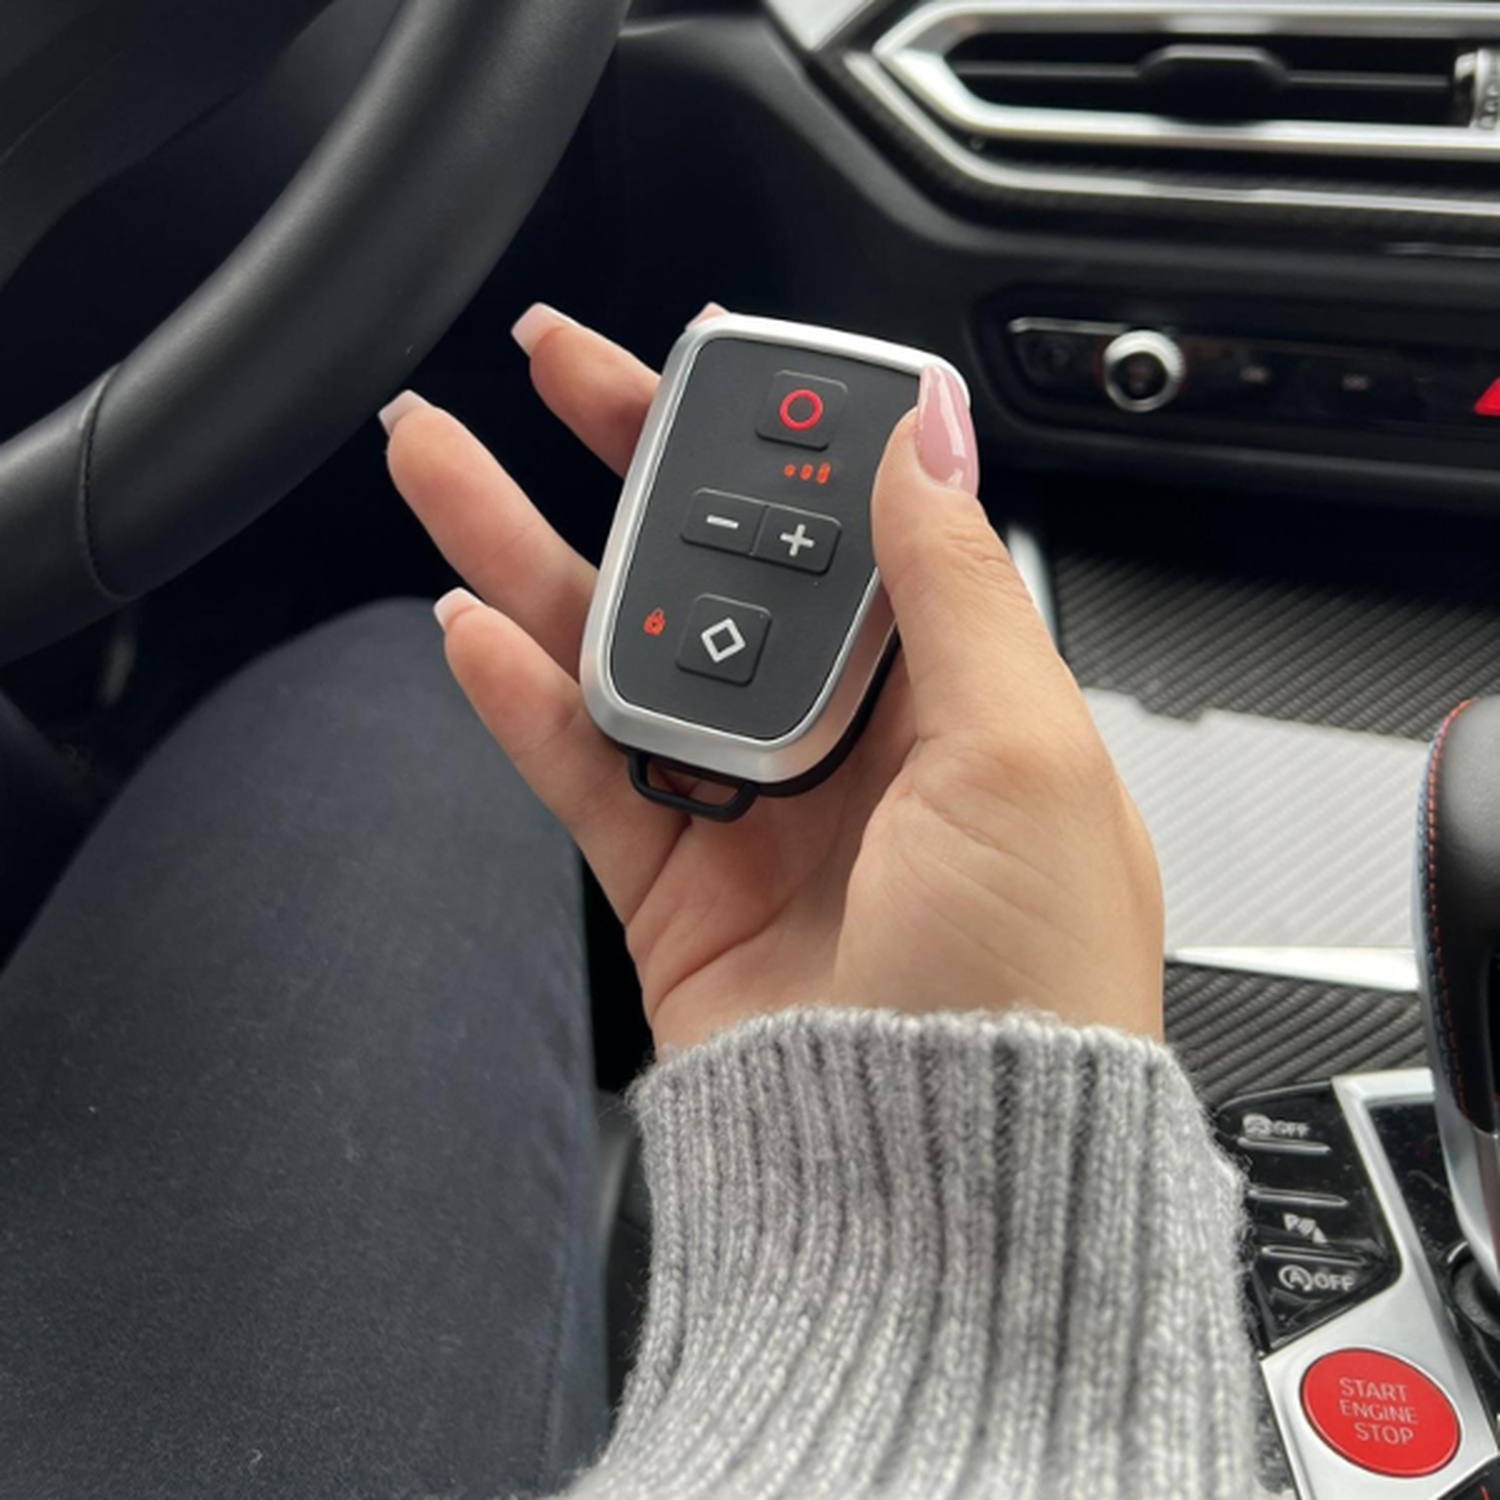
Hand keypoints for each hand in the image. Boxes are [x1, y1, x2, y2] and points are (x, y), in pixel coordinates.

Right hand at [382, 305, 1162, 1049]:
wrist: (944, 1177)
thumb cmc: (1030, 986)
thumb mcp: (1025, 752)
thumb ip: (954, 584)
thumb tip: (925, 443)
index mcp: (951, 694)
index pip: (846, 525)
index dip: (775, 439)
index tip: (712, 362)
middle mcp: (851, 741)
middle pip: (715, 569)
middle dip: (629, 464)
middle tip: (554, 369)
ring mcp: (752, 806)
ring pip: (622, 653)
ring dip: (529, 558)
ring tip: (447, 469)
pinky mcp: (675, 882)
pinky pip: (583, 768)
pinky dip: (523, 698)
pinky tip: (468, 627)